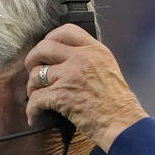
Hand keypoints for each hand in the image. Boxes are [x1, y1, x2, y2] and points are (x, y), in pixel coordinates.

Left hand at [24, 24, 147, 151]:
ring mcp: (70, 76)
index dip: (50, 38)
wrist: (123, 124)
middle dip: (32, 59)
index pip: (66, 31)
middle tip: (33, 70)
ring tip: (36, 96)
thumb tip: (65, 60)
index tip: (45, 51)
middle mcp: (82, 58)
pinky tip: (34, 117)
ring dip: (32, 88)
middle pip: (44, 47)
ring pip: (36, 74)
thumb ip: (89, 59)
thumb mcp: (108, 69)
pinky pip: (36, 99)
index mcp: (95, 50)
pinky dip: (32, 110)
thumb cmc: (117, 104)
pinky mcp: (61, 96)